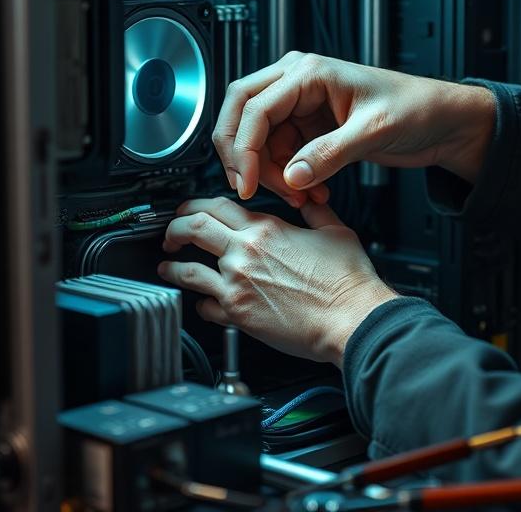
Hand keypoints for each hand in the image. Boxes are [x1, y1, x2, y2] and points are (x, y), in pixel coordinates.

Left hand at [158, 197, 397, 365]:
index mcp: (266, 229)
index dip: (194, 204)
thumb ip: (315, 213)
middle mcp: (245, 253)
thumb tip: (309, 201)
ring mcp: (237, 285)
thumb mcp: (335, 231)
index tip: (188, 210)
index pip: (215, 205)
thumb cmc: (348, 281)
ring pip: (187, 269)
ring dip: (173, 267)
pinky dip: (200, 304)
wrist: (351, 317)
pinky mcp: (238, 315)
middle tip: (169, 235)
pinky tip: (203, 304)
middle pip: (191, 228)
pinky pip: (204, 307)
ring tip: (169, 268)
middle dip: (172, 229)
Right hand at [214, 51, 495, 205]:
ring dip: (269, 172)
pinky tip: (310, 192)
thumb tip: (292, 175)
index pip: (255, 107)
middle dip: (241, 155)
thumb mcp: (374, 131)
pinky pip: (280, 152)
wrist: (443, 121)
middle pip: (241, 113)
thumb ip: (330, 154)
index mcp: (310, 72)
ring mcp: (302, 105)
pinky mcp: (309, 126)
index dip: (244, 148)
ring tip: (298, 197)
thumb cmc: (418, 108)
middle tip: (249, 188)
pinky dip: (287, 176)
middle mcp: (298, 83)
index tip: (246, 182)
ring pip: (259, 139)